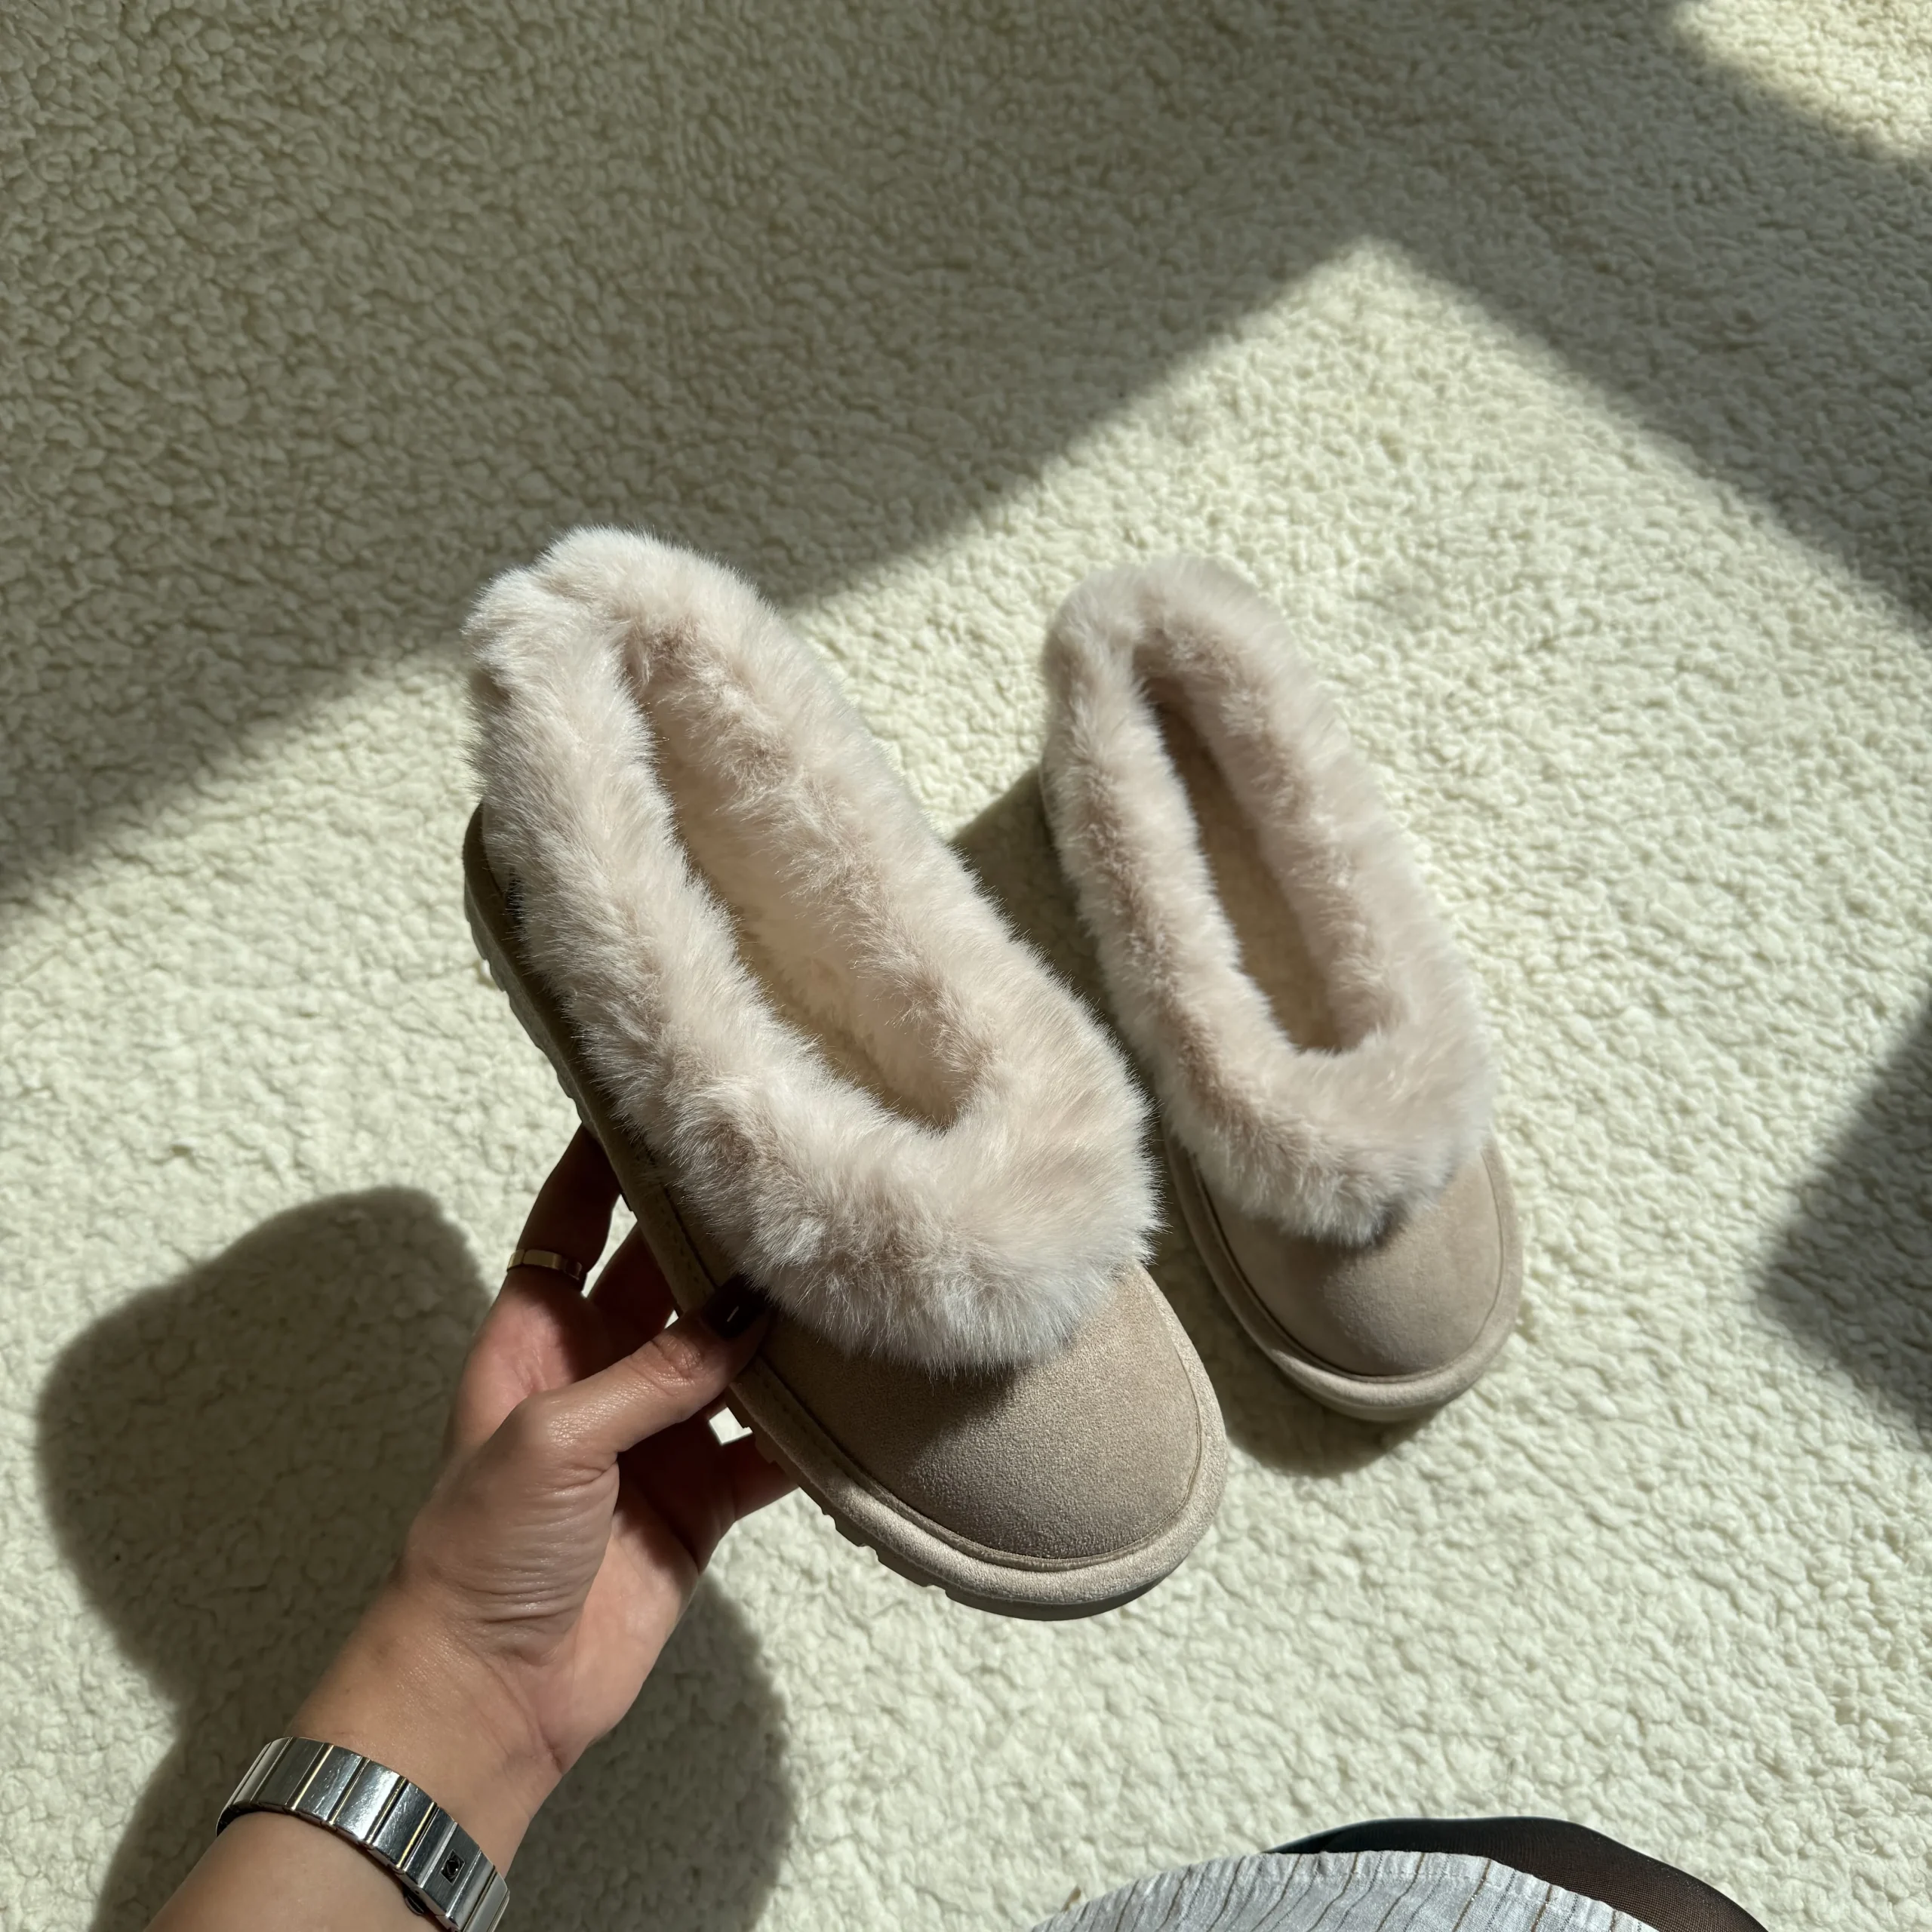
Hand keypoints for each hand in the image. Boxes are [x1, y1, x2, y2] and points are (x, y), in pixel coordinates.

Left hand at [289, 1129, 792, 1867]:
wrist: (495, 1692)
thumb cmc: (482, 1551)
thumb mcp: (550, 1440)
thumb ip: (649, 1375)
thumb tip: (739, 1322)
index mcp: (537, 1335)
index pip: (573, 1216)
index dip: (608, 1153)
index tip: (661, 1089)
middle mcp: (601, 1368)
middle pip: (668, 1274)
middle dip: (721, 1234)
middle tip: (792, 1172)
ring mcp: (655, 1432)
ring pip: (729, 1355)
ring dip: (777, 1327)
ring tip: (844, 1271)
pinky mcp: (701, 1494)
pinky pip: (767, 1444)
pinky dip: (808, 1426)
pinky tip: (857, 1395)